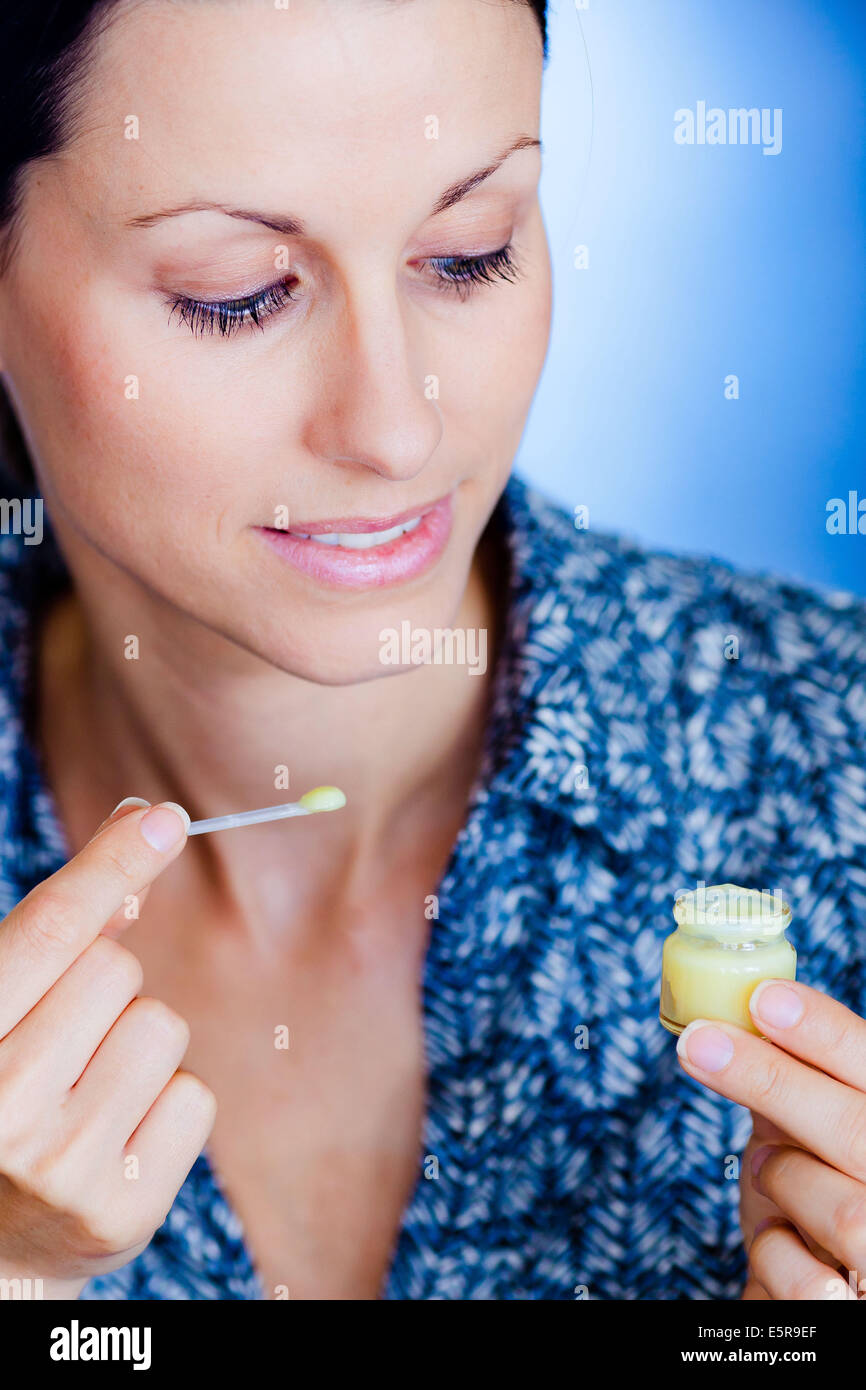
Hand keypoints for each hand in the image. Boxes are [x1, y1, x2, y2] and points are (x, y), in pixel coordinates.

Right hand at [0, 798, 215, 1298]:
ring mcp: (61, 1168)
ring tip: (86, 1093)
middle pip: (115, 970)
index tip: (165, 819)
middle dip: (105, 987)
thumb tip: (145, 825)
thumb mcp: (6, 1008)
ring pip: (162, 1027)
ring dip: (138, 1044)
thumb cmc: (2, 1093)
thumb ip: (63, 927)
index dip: (110, 866)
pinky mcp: (122, 1211)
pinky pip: (194, 1095)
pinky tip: (120, 1137)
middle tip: (64, 1043)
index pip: (49, 929)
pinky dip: (168, 1102)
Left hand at [675, 979, 865, 1300]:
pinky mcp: (861, 1311)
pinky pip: (814, 1287)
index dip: (826, 1032)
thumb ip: (794, 1085)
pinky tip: (777, 1242)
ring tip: (768, 1172)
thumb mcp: (807, 1132)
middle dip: (773, 1081)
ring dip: (786, 1181)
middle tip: (697, 1043)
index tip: (764, 998)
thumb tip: (734, 1015)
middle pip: (854, 1131)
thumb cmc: (817, 1199)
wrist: (826, 1287)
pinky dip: (775, 1256)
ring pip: (848, 1215)